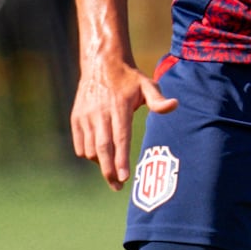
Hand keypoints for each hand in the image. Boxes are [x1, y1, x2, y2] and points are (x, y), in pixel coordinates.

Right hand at [69, 56, 170, 186]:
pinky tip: (100, 156)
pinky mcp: (76, 118)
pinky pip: (80, 145)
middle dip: (109, 170)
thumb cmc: (128, 78)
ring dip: (100, 163)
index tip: (124, 177)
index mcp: (118, 107)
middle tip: (117, 187)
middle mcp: (100, 113)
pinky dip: (88, 155)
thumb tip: (174, 105)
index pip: (120, 138)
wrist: (100, 63)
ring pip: (89, 149)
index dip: (121, 159)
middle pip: (102, 148)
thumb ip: (158, 100)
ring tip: (112, 169)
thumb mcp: (147, 84)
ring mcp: (85, 116)